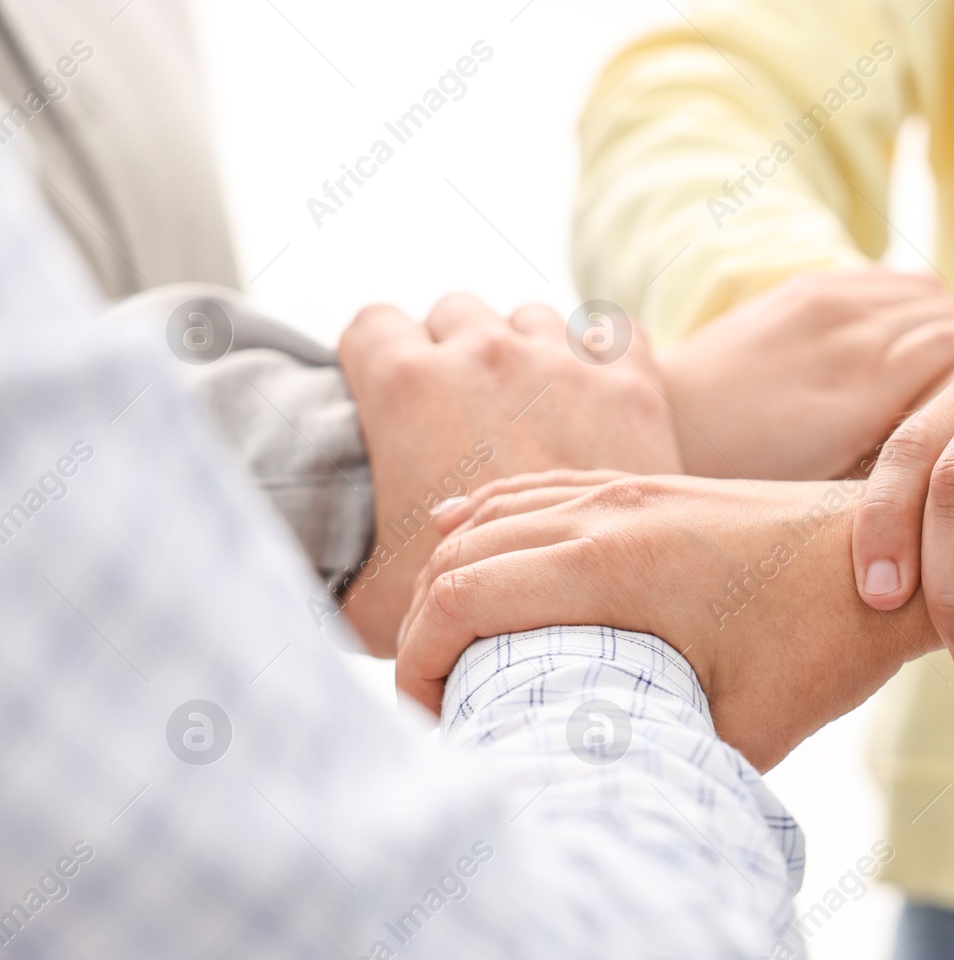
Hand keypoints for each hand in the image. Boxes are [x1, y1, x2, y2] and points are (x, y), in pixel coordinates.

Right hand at [337, 295, 682, 655]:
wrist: (595, 622)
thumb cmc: (473, 615)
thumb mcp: (368, 600)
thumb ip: (327, 568)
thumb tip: (292, 577)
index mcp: (408, 386)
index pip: (370, 326)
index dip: (374, 359)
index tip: (387, 397)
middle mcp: (483, 353)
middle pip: (453, 312)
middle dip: (452, 352)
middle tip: (463, 415)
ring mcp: (561, 360)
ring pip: (531, 318)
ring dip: (527, 352)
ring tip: (532, 411)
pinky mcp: (630, 381)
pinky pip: (612, 335)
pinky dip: (603, 362)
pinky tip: (598, 403)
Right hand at [395, 472, 938, 770]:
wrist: (894, 559)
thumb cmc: (825, 642)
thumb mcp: (743, 729)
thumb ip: (662, 761)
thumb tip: (607, 803)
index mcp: (610, 567)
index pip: (459, 597)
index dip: (416, 660)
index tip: (428, 716)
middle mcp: (605, 512)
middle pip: (461, 557)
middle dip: (423, 628)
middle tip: (434, 697)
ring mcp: (628, 488)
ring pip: (494, 513)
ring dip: (453, 572)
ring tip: (445, 640)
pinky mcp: (651, 484)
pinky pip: (539, 487)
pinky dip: (490, 517)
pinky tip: (463, 533)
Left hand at [660, 268, 953, 479]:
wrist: (669, 418)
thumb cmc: (746, 472)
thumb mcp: (831, 482)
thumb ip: (900, 457)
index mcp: (861, 384)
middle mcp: (850, 330)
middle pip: (952, 316)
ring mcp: (828, 299)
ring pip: (925, 290)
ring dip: (949, 322)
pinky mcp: (809, 285)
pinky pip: (888, 278)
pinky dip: (913, 303)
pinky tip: (913, 337)